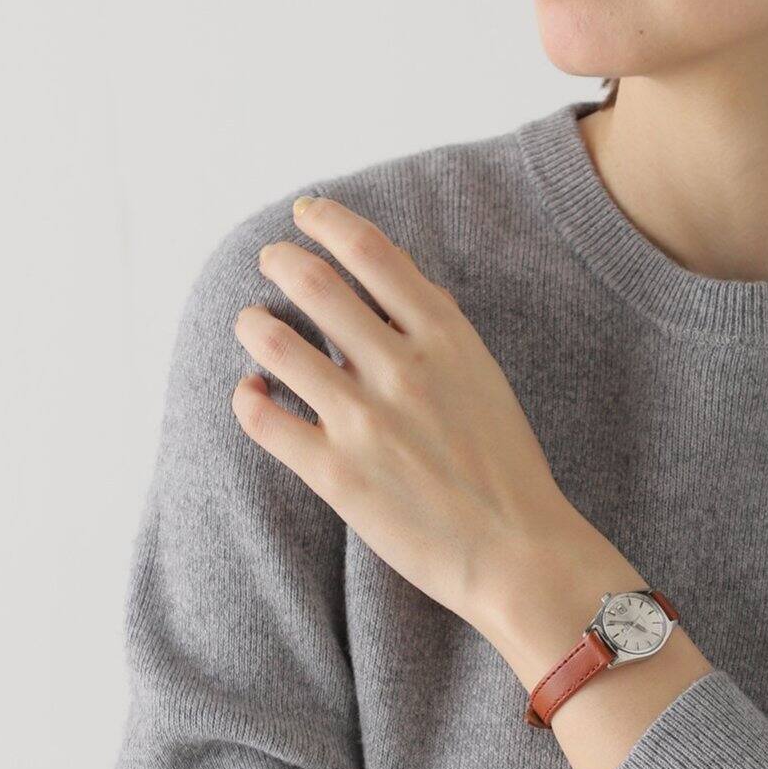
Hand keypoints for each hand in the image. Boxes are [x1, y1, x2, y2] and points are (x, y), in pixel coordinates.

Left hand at [232, 195, 577, 624]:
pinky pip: (262, 418)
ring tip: (252, 322)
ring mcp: (364, 420)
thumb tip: (399, 283)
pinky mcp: (334, 473)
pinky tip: (253, 393)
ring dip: (254, 322)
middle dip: (281, 260)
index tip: (306, 214)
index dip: (327, 221)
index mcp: (446, 338)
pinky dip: (247, 396)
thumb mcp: (486, 378)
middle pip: (314, 283)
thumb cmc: (507, 471)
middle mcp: (401, 368)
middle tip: (272, 259)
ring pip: (276, 342)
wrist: (519, 554)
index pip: (371, 251)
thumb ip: (441, 330)